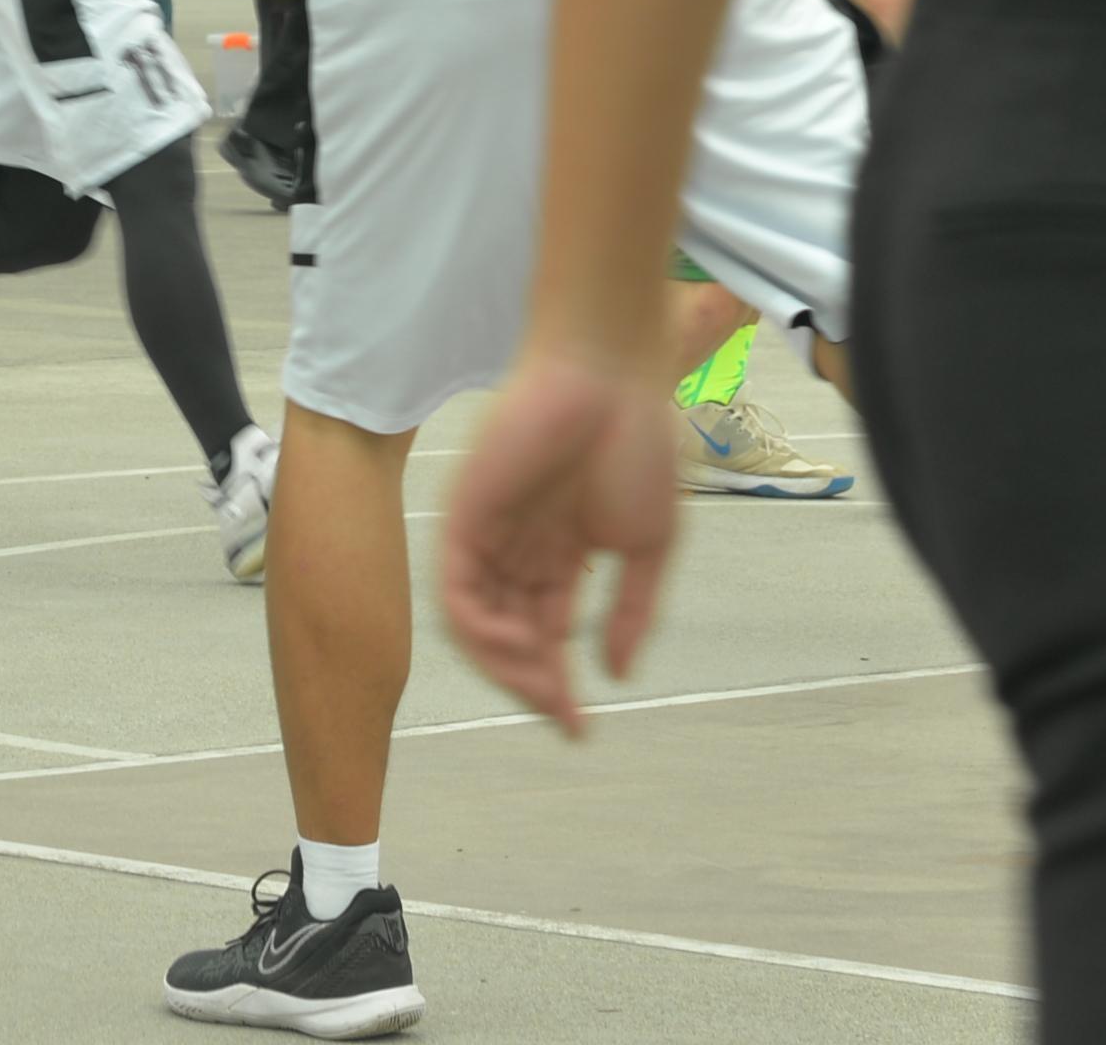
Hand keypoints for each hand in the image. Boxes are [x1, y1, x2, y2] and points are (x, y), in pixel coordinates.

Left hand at [435, 342, 684, 735]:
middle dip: (533, 684)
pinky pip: (459, 594)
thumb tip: (616, 674)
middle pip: (509, 637)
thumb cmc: (637, 443)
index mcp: (558, 554)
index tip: (579, 728)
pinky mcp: (464, 517)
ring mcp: (488, 535)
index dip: (557, 683)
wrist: (612, 377)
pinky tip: (521, 648)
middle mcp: (517, 550)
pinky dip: (483, 632)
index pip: (545, 633)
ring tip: (546, 688)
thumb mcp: (647, 544)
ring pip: (479, 626)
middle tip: (563, 716)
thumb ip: (630, 610)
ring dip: (508, 667)